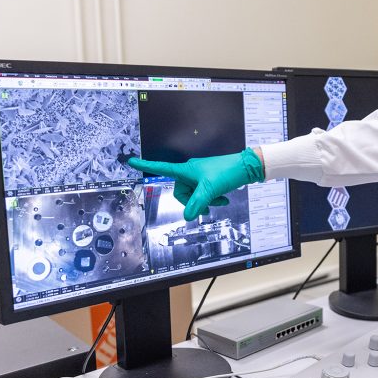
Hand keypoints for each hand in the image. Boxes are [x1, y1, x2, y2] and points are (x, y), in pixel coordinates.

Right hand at [126, 147, 264, 220]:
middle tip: (207, 203)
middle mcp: (190, 172)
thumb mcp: (210, 189)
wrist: (247, 168)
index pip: (162, 168)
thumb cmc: (227, 172)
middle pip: (181, 192)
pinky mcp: (209, 181)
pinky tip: (224, 199)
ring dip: (205, 201)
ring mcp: (200, 177)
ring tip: (219, 200)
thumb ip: (197, 203)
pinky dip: (212, 199)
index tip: (131, 160)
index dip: (146, 165)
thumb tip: (187, 217)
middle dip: (193, 201)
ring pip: (194, 195)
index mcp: (186, 170)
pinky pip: (203, 194)